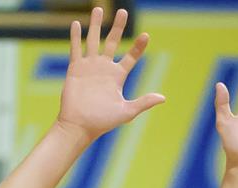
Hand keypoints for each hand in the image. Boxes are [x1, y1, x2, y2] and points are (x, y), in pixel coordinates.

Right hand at [55, 6, 165, 139]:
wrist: (80, 125)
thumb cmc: (103, 122)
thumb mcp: (127, 112)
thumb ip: (143, 102)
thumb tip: (162, 98)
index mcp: (117, 76)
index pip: (131, 57)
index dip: (138, 47)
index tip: (146, 36)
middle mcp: (104, 68)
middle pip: (113, 42)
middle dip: (118, 27)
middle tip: (123, 11)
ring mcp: (89, 66)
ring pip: (93, 40)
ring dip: (95, 25)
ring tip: (98, 9)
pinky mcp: (75, 68)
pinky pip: (76, 49)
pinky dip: (76, 37)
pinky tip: (77, 24)